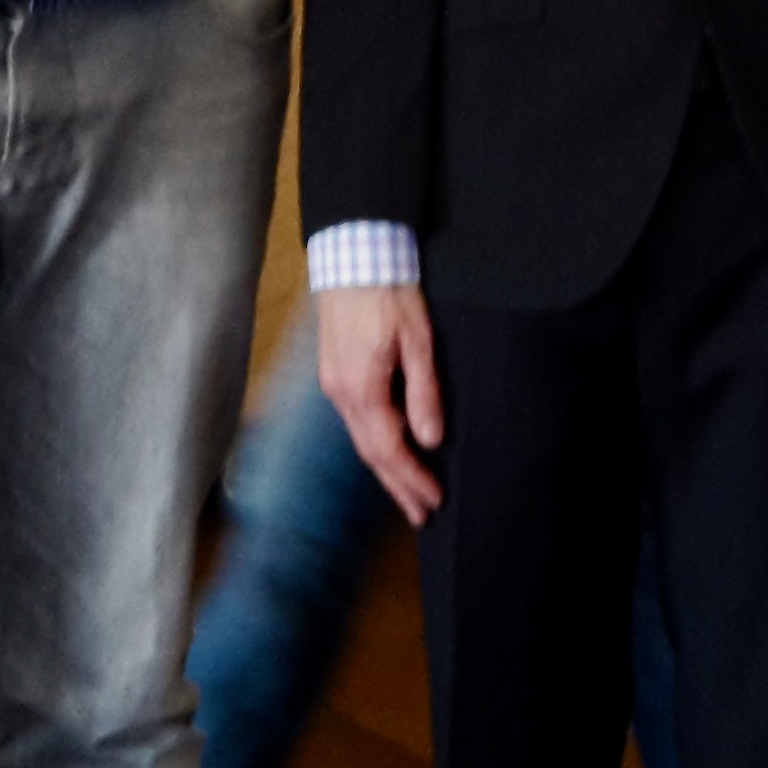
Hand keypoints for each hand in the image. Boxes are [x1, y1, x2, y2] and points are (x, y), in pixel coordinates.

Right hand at [316, 284, 443, 524]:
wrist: (353, 252)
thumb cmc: (388, 291)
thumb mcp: (417, 339)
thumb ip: (423, 391)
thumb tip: (429, 438)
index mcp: (361, 388)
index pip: (388, 450)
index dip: (411, 479)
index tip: (434, 500)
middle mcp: (340, 392)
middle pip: (369, 453)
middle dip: (397, 486)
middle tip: (422, 515)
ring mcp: (333, 383)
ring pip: (359, 439)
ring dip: (384, 467)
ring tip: (407, 492)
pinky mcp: (334, 371)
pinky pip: (353, 421)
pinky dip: (373, 443)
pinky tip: (387, 449)